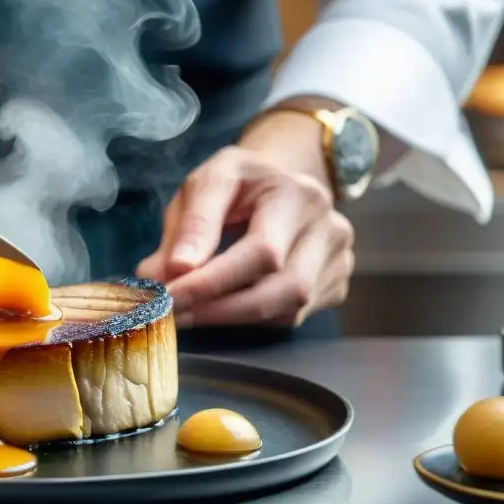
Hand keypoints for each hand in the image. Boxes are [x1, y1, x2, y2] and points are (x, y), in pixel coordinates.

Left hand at [136, 112, 355, 327]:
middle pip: (285, 288)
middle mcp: (329, 227)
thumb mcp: (207, 184)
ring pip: (289, 309)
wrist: (280, 183)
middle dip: (221, 309)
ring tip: (188, 312)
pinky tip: (221, 307)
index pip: (262, 250)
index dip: (212, 281)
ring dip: (231, 318)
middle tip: (173, 313)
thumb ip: (188, 226)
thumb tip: (165, 274)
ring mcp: (339, 259)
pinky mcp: (336, 284)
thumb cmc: (239, 185)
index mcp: (297, 194)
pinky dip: (250, 319)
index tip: (168, 296)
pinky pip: (292, 318)